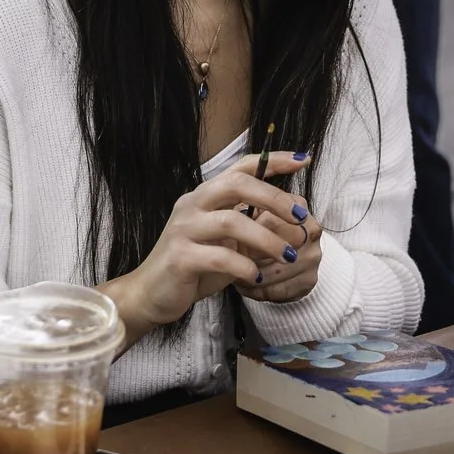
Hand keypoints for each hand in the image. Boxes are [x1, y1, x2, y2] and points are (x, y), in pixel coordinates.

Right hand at [106, 153, 308, 340]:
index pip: (240, 168)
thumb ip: (251, 226)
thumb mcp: (226, 242)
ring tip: (288, 255)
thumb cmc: (194, 265)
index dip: (271, 161)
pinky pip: (220, 257)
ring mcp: (183, 229)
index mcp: (205, 196)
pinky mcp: (180, 258)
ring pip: (232, 221)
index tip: (302, 160)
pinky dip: (245, 266)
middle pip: (237, 185)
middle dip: (274, 198)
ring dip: (267, 239)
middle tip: (300, 217)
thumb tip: (294, 219)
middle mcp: (192, 205)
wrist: (151, 293)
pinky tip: (257, 277)